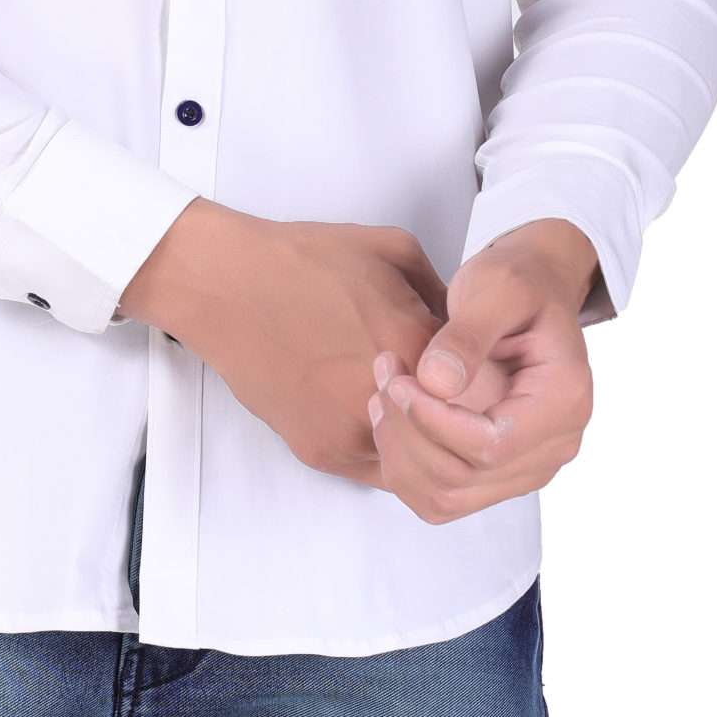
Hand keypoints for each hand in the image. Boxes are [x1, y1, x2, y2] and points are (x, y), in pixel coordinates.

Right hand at [128, 204, 469, 483]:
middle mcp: (389, 398)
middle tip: (454, 388)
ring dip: (425, 435)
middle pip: (457, 426)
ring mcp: (353, 432)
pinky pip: (377, 467)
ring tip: (415, 400)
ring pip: (420, 458)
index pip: (487, 383)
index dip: (489, 373)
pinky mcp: (323, 452)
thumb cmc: (306, 258)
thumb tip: (468, 327)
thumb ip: (445, 292)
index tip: (483, 364)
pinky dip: (386, 444)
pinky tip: (374, 407)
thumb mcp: (393, 249)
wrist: (227, 285)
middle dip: (461, 408)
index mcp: (416, 344)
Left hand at [365, 232, 594, 522]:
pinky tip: (392, 418)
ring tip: (383, 392)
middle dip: (408, 432)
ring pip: (447, 497)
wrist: (531, 291)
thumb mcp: (496, 288)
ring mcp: (527, 467)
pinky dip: (406, 468)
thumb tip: (437, 383)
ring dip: (401, 452)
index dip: (433, 422)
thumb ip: (468, 334)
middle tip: (384, 372)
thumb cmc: (517, 282)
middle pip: (464, 477)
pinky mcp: (498, 473)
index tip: (398, 380)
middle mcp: (554, 446)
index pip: (491, 445)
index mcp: (563, 402)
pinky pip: (443, 497)